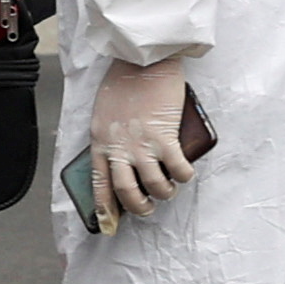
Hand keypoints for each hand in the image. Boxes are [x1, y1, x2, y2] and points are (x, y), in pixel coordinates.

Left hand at [84, 55, 199, 229]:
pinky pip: (178, 169)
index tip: (108, 225)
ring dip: (165, 193)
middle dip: (140, 207)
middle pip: (127, 192)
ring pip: (155, 186)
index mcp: (100, 142)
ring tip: (169, 188)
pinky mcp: (165, 137)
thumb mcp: (104, 112)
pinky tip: (185, 172)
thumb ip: (110, 136)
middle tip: (149, 208)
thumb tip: (124, 156)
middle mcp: (119, 148)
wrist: (142, 59)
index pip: (99, 184)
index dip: (104, 209)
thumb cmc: (123, 80)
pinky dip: (184, 176)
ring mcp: (142, 144)